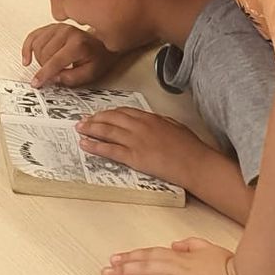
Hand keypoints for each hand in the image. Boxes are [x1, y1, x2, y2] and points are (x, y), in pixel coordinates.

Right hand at [21, 23, 124, 88]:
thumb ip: (71, 78)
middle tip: (52, 74)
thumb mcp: (90, 73)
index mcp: (78, 44)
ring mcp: (58, 28)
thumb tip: (53, 78)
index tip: (36, 83)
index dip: (44, 74)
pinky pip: (32, 36)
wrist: (100, 44)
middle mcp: (67, 32)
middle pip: (44, 53)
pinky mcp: (51, 27)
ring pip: (36, 46)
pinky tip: (28, 58)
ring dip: (38, 60)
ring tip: (48, 66)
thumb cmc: (96, 58)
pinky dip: (27, 48)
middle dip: (44, 68)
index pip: (56, 60)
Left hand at [76, 107, 206, 188]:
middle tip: (83, 120)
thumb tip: (151, 121)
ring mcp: (136, 141)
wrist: (195, 163)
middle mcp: (140, 126)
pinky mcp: (134, 157)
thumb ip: (159, 121)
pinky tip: (85, 144)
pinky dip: (95, 146)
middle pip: (111, 118)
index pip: (123, 111)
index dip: (108, 113)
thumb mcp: (174, 126)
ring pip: (107, 131)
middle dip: (95, 119)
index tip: (100, 114)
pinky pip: (110, 150)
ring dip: (90, 129)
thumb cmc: (190, 147)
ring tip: (79, 129)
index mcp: (150, 118)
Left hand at [103, 237, 259, 274]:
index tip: (114, 259)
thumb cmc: (232, 265)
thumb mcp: (209, 247)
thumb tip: (175, 244)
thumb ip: (190, 244)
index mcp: (182, 257)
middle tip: (104, 274)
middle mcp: (180, 270)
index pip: (151, 255)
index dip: (131, 257)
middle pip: (146, 268)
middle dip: (123, 270)